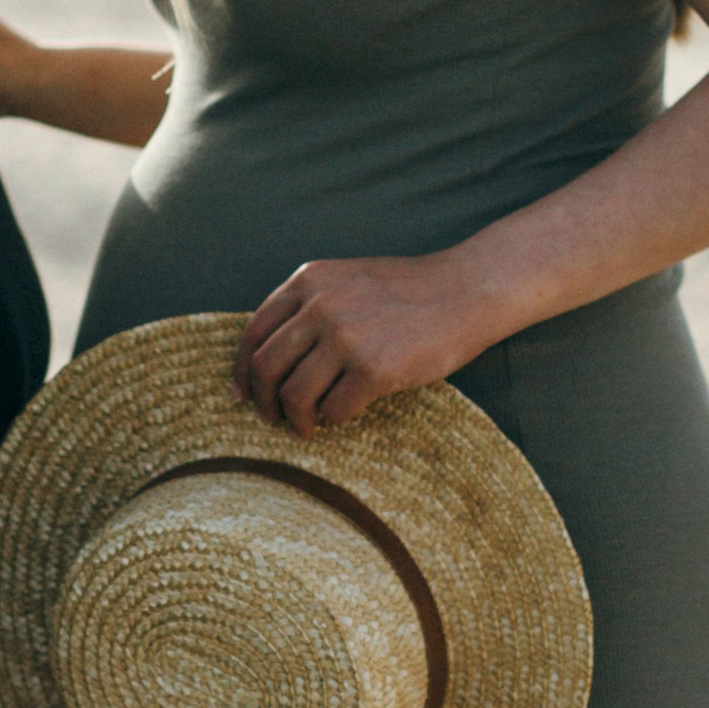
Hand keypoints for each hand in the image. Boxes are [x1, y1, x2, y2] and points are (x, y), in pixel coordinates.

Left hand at [234, 250, 494, 434]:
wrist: (467, 290)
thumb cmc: (408, 291)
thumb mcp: (347, 280)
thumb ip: (309, 305)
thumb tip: (267, 358)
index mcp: (309, 281)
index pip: (253, 332)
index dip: (241, 370)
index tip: (241, 393)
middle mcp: (321, 306)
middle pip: (265, 368)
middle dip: (263, 402)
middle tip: (271, 419)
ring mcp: (347, 338)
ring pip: (294, 395)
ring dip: (295, 420)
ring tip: (305, 428)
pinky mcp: (375, 370)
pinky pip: (334, 409)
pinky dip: (332, 420)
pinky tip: (341, 417)